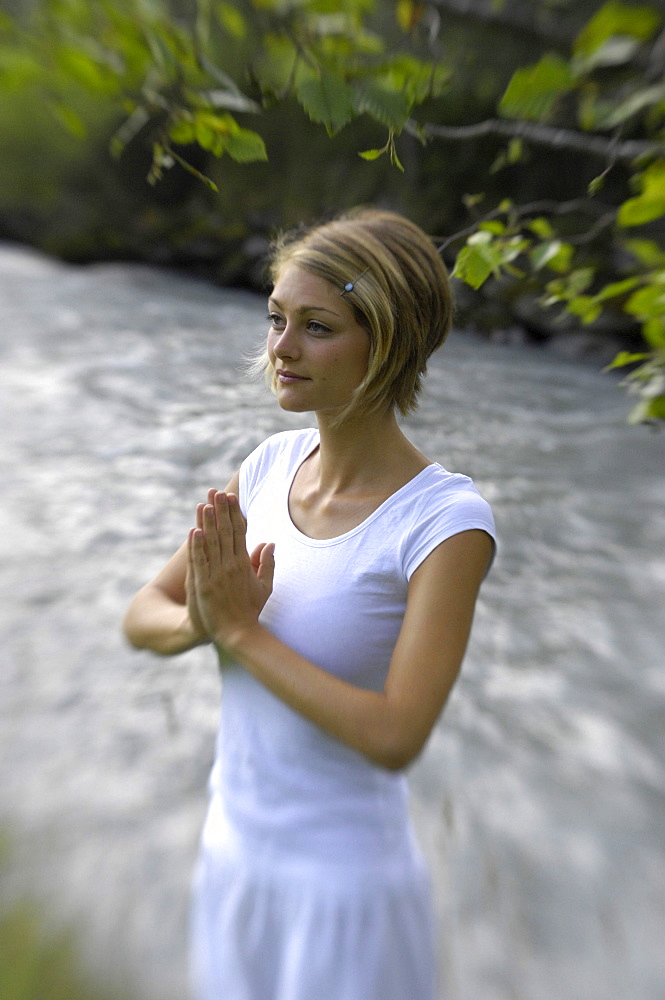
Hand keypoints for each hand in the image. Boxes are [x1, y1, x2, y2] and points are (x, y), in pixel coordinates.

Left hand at [187, 491, 274, 650]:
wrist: (237, 633)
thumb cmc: (250, 610)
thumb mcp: (265, 586)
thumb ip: (267, 564)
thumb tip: (270, 544)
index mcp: (244, 564)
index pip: (239, 532)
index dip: (234, 513)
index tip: (230, 498)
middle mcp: (231, 566)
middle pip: (225, 532)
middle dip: (221, 511)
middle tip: (216, 492)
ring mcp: (216, 575)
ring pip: (212, 543)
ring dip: (208, 522)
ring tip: (205, 504)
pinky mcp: (204, 585)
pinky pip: (199, 561)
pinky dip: (196, 546)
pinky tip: (193, 530)